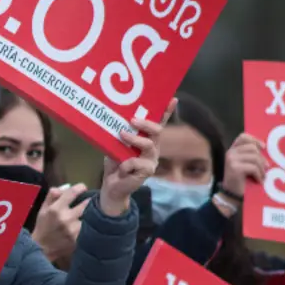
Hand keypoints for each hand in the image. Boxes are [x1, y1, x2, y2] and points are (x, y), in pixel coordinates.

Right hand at [32, 183, 87, 265]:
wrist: (41, 249)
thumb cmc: (42, 227)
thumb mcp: (43, 209)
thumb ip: (52, 196)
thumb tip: (66, 187)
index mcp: (56, 209)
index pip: (73, 192)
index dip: (80, 187)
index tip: (83, 188)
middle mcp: (66, 218)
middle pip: (86, 203)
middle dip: (89, 200)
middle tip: (91, 199)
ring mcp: (73, 230)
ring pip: (90, 217)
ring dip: (91, 213)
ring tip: (92, 212)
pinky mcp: (78, 240)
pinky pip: (88, 228)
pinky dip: (90, 225)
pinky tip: (89, 224)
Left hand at [98, 99, 175, 215]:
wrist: (111, 185)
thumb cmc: (114, 162)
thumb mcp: (115, 144)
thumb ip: (119, 133)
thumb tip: (113, 117)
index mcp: (147, 139)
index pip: (159, 123)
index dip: (166, 111)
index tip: (173, 99)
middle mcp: (153, 148)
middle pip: (157, 131)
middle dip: (146, 123)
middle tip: (132, 120)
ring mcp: (152, 160)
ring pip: (149, 145)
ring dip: (134, 139)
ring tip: (121, 135)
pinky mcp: (147, 172)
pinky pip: (137, 163)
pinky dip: (125, 164)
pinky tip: (121, 169)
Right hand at [221, 133, 266, 197]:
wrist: (231, 196)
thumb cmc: (241, 181)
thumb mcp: (245, 165)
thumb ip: (250, 156)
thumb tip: (265, 149)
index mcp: (232, 150)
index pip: (243, 137)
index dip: (254, 140)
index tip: (263, 148)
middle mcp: (230, 153)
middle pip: (253, 148)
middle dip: (262, 159)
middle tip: (265, 169)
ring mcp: (231, 160)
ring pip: (255, 158)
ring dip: (262, 168)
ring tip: (262, 176)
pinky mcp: (235, 168)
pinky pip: (254, 167)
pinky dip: (259, 175)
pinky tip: (259, 181)